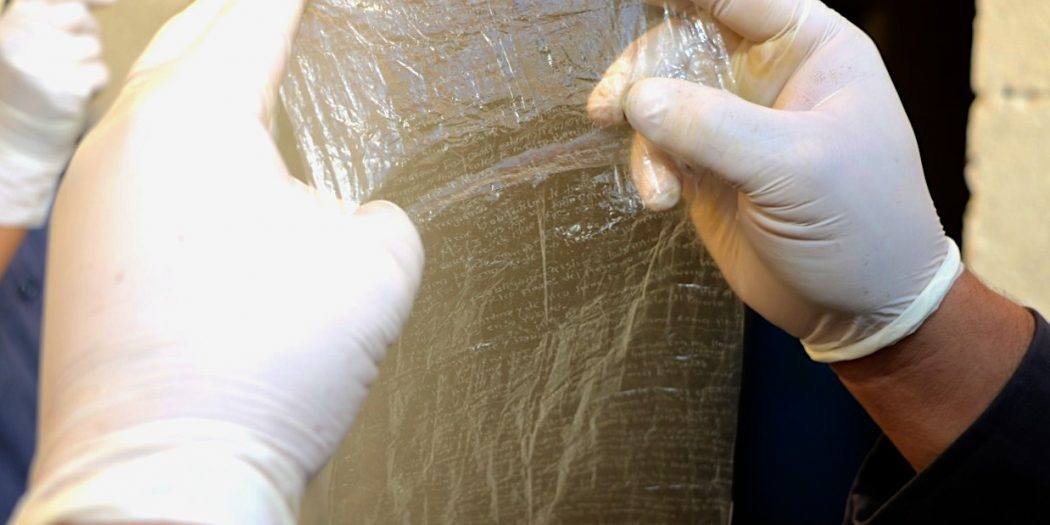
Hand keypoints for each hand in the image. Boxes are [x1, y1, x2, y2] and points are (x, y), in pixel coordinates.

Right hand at [0, 0, 110, 226]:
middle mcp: (20, 36)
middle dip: (83, 34)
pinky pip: (99, 73)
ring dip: (87, 64)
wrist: (16, 139)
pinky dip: (93, 86)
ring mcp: (40, 60)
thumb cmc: (29, 88)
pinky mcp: (64, 86)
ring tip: (61, 83)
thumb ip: (56, 16)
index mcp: (10, 22)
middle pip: (78, 16)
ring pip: (92, 47)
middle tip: (67, 60)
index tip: (113, 2)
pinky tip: (69, 99)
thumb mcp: (30, 43)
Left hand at [13, 1, 423, 522]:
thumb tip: (356, 218)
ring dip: (200, 76)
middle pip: (186, 41)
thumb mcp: (377, 268)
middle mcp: (125, 141)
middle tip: (276, 10)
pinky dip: (175, 140)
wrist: (167, 474)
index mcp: (195, 118)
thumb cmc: (267, 367)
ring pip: (149, 101)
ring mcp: (88, 196)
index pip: (255, 19)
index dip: (293, 0)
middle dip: (237, 14)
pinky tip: (210, 171)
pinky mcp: (79, 251)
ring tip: (246, 75)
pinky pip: (132, 161)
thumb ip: (382, 216)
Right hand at [589, 0, 961, 361]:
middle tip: (609, 109)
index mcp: (809, 45)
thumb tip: (638, 98)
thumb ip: (715, 127)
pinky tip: (662, 202)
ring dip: (644, 135)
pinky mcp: (708, 164)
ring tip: (657, 187)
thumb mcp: (797, 169)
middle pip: (681, 38)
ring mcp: (735, 119)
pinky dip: (649, 168)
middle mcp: (767, 72)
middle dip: (642, 72)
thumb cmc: (860, 226)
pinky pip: (658, 144)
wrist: (860, 309)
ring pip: (659, 94)